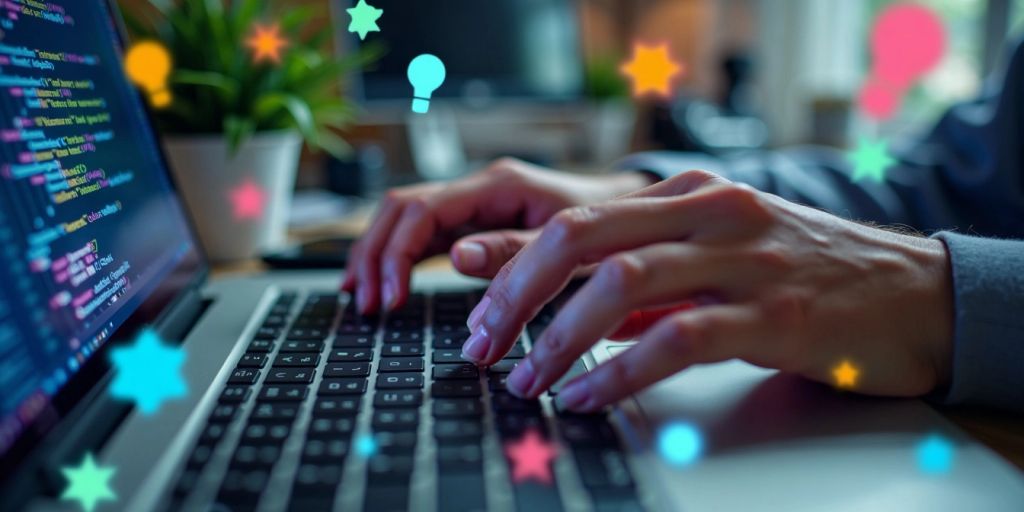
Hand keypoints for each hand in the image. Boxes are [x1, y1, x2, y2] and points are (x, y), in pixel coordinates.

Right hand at [342, 158, 652, 312]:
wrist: (630, 212)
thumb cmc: (607, 226)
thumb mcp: (568, 243)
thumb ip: (514, 251)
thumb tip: (456, 258)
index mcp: (498, 185)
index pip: (423, 210)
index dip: (398, 254)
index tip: (391, 299)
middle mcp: (479, 187)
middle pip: (400, 209)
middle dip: (375, 255)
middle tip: (365, 304)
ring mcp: (473, 203)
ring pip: (404, 219)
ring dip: (378, 255)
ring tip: (361, 299)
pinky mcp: (474, 221)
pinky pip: (423, 234)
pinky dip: (398, 258)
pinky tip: (384, 285)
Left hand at [463, 170, 954, 411]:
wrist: (918, 292)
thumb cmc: (810, 276)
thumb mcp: (720, 260)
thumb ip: (652, 283)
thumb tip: (578, 316)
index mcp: (688, 195)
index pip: (576, 217)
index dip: (514, 262)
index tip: (476, 307)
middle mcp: (709, 212)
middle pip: (580, 237)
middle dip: (516, 293)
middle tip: (483, 343)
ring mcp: (743, 260)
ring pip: (621, 284)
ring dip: (559, 338)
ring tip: (529, 379)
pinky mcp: (776, 316)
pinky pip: (677, 340)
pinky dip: (620, 373)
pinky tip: (591, 397)